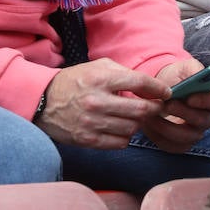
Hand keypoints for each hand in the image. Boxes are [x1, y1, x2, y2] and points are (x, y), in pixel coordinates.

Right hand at [34, 58, 170, 148]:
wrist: (43, 101)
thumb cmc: (76, 81)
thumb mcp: (98, 67)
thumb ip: (123, 73)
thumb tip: (149, 85)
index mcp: (101, 79)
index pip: (140, 83)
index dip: (158, 89)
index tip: (166, 93)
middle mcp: (97, 101)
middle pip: (141, 110)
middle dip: (154, 108)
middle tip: (157, 107)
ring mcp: (92, 123)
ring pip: (132, 128)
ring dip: (139, 123)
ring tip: (136, 117)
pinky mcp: (87, 140)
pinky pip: (119, 143)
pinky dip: (125, 136)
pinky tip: (122, 128)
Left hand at [143, 60, 209, 152]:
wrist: (163, 89)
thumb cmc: (178, 77)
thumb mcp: (185, 67)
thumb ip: (194, 70)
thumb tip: (197, 76)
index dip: (204, 101)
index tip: (189, 98)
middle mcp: (207, 118)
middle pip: (202, 121)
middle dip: (183, 114)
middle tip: (167, 105)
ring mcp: (195, 133)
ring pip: (187, 137)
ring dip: (168, 127)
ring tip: (152, 116)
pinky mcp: (180, 144)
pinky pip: (172, 146)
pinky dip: (159, 137)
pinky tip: (149, 125)